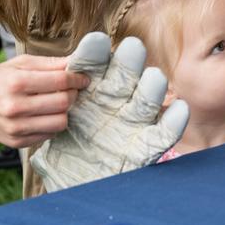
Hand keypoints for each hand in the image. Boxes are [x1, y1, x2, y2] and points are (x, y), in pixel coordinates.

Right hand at [0, 53, 89, 148]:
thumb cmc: (1, 80)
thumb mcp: (21, 63)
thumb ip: (50, 63)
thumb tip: (76, 62)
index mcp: (17, 82)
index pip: (60, 81)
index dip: (77, 78)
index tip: (82, 78)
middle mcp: (15, 107)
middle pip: (63, 102)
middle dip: (73, 94)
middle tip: (71, 90)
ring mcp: (16, 127)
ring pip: (60, 122)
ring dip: (65, 112)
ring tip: (59, 103)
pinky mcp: (18, 141)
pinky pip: (49, 134)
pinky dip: (53, 124)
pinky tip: (46, 115)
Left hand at [29, 33, 188, 192]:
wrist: (71, 182)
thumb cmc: (59, 150)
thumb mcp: (45, 122)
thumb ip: (50, 99)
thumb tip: (54, 73)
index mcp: (89, 92)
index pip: (93, 67)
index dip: (94, 55)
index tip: (94, 42)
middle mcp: (114, 104)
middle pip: (125, 79)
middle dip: (128, 63)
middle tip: (132, 48)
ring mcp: (131, 126)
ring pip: (145, 102)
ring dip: (152, 89)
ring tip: (154, 78)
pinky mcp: (145, 150)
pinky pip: (162, 135)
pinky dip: (173, 123)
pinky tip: (180, 110)